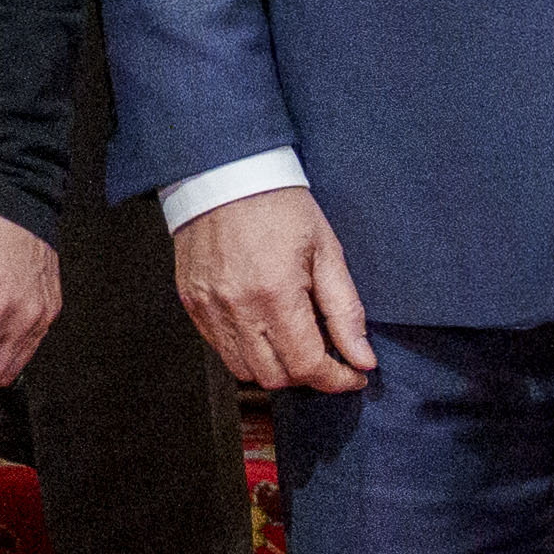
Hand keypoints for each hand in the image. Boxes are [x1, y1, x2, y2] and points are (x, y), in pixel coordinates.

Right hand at [174, 184, 377, 403]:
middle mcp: (237, 307)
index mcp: (275, 294)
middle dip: (307, 374)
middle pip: (275, 378)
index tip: (353, 374)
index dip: (337, 380)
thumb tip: (362, 358)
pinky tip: (262, 325)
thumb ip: (346, 311)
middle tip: (324, 352)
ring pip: (244, 370)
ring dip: (274, 366)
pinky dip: (245, 349)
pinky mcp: (191, 302)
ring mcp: (209, 307)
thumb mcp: (327, 252)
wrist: (225, 174)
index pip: (308, 366)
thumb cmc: (278, 205)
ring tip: (291, 338)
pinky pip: (219, 348)